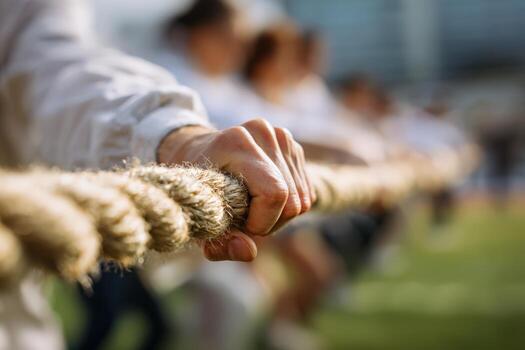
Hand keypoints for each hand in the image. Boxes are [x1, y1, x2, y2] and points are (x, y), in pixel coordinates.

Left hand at [158, 119, 315, 261]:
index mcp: (235, 142)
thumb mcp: (203, 222)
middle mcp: (261, 131)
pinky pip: (305, 191)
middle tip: (246, 220)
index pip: (274, 193)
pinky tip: (265, 198)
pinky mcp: (290, 142)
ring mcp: (279, 134)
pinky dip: (288, 204)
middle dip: (272, 222)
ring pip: (302, 199)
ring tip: (253, 208)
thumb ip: (222, 245)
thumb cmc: (200, 191)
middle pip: (292, 201)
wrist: (198, 154)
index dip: (264, 222)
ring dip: (280, 215)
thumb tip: (249, 252)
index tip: (243, 227)